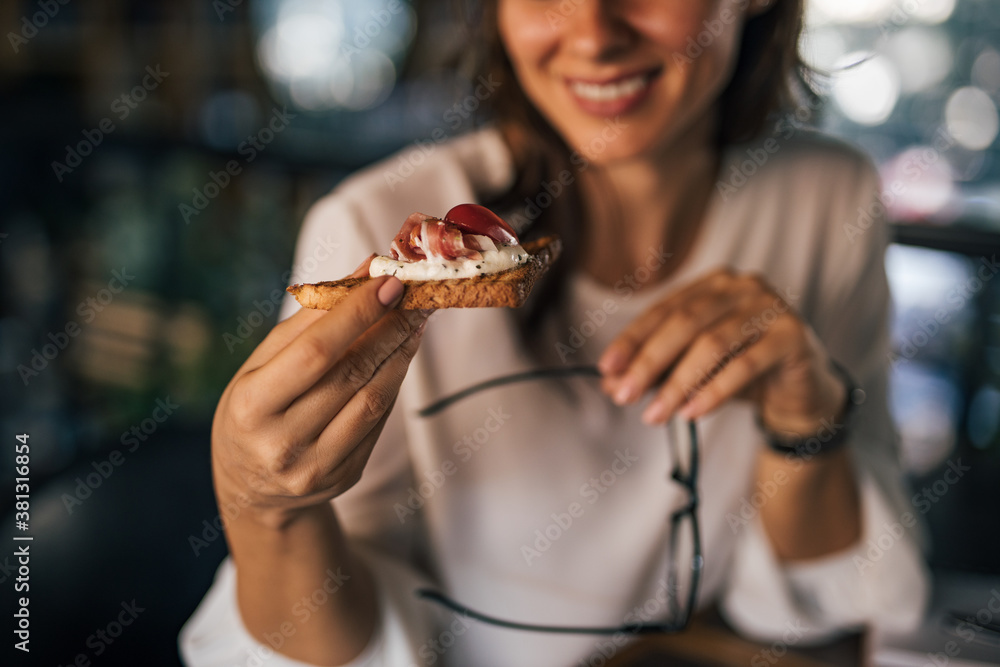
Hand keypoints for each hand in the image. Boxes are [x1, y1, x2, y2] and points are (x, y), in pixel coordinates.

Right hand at [212, 257, 428, 525]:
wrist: (252, 488)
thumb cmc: (254, 408)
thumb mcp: (262, 362)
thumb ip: (311, 317)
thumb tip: (365, 270)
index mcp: (252, 406)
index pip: (316, 351)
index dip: (358, 314)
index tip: (390, 281)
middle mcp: (283, 443)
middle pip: (354, 373)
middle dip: (392, 326)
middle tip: (419, 293)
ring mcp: (317, 467)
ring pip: (376, 398)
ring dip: (403, 352)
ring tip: (416, 319)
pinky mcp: (345, 477)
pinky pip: (380, 421)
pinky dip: (395, 381)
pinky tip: (401, 354)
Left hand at [598, 269, 845, 434]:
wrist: (800, 394)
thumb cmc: (741, 375)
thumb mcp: (692, 371)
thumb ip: (656, 371)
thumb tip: (611, 383)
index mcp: (712, 284)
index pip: (663, 310)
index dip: (632, 340)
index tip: (606, 369)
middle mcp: (742, 286)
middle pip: (684, 322)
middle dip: (648, 361)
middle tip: (623, 395)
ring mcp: (770, 305)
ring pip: (712, 343)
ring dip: (678, 383)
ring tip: (653, 414)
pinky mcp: (793, 334)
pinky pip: (745, 364)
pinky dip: (714, 390)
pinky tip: (692, 413)